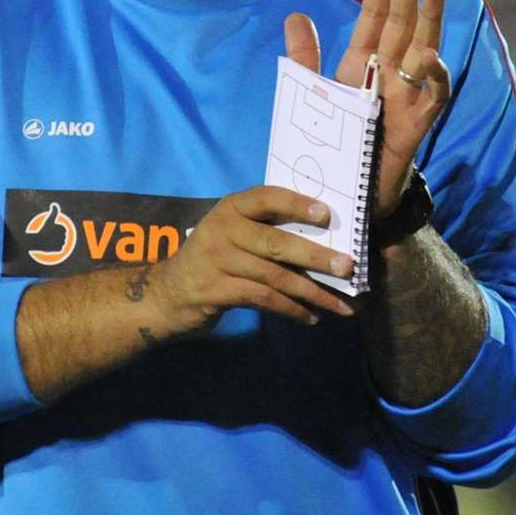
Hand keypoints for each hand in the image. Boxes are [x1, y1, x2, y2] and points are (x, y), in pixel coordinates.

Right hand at [149, 186, 356, 333]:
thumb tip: (326, 243)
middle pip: (276, 242)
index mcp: (231, 208)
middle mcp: (222, 229)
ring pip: (274, 275)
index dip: (297, 204)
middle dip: (316, 256)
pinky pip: (263, 299)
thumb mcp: (233, 234)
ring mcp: (216, 260)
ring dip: (311, 291)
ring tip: (340, 305)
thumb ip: (266, 231)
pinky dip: (291, 310)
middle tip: (348, 267)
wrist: (168, 293)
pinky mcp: (215, 290)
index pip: (266, 196)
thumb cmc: (214, 259)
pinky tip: (310, 318)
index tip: (326, 214)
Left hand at [284, 0, 449, 221]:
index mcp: (361, 64)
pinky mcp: (415, 125)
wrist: (344, 195)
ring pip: (425, 48)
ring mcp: (405, 97)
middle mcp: (388, 74)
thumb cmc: (331, 145)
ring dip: (431, 18)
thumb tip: (296, 15)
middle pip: (403, 23)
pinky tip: (430, 55)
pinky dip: (434, 76)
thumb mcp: (310, 97)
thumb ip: (305, 58)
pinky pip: (432, 96)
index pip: (375, 15)